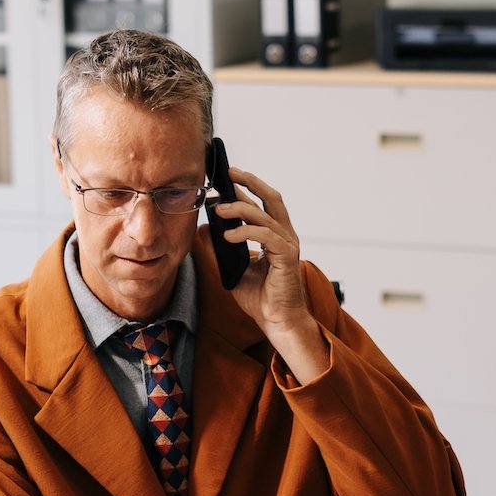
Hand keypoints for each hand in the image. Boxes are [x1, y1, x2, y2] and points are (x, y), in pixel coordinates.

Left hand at [217, 167, 328, 382]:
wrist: (276, 321)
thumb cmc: (260, 298)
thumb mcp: (235, 269)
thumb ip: (225, 250)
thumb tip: (207, 231)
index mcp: (275, 236)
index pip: (261, 205)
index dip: (244, 191)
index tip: (224, 181)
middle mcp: (285, 236)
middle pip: (271, 198)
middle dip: (250, 183)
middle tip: (229, 173)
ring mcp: (287, 245)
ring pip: (264, 216)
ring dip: (240, 209)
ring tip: (218, 210)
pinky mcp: (286, 257)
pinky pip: (265, 236)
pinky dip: (245, 233)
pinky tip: (228, 236)